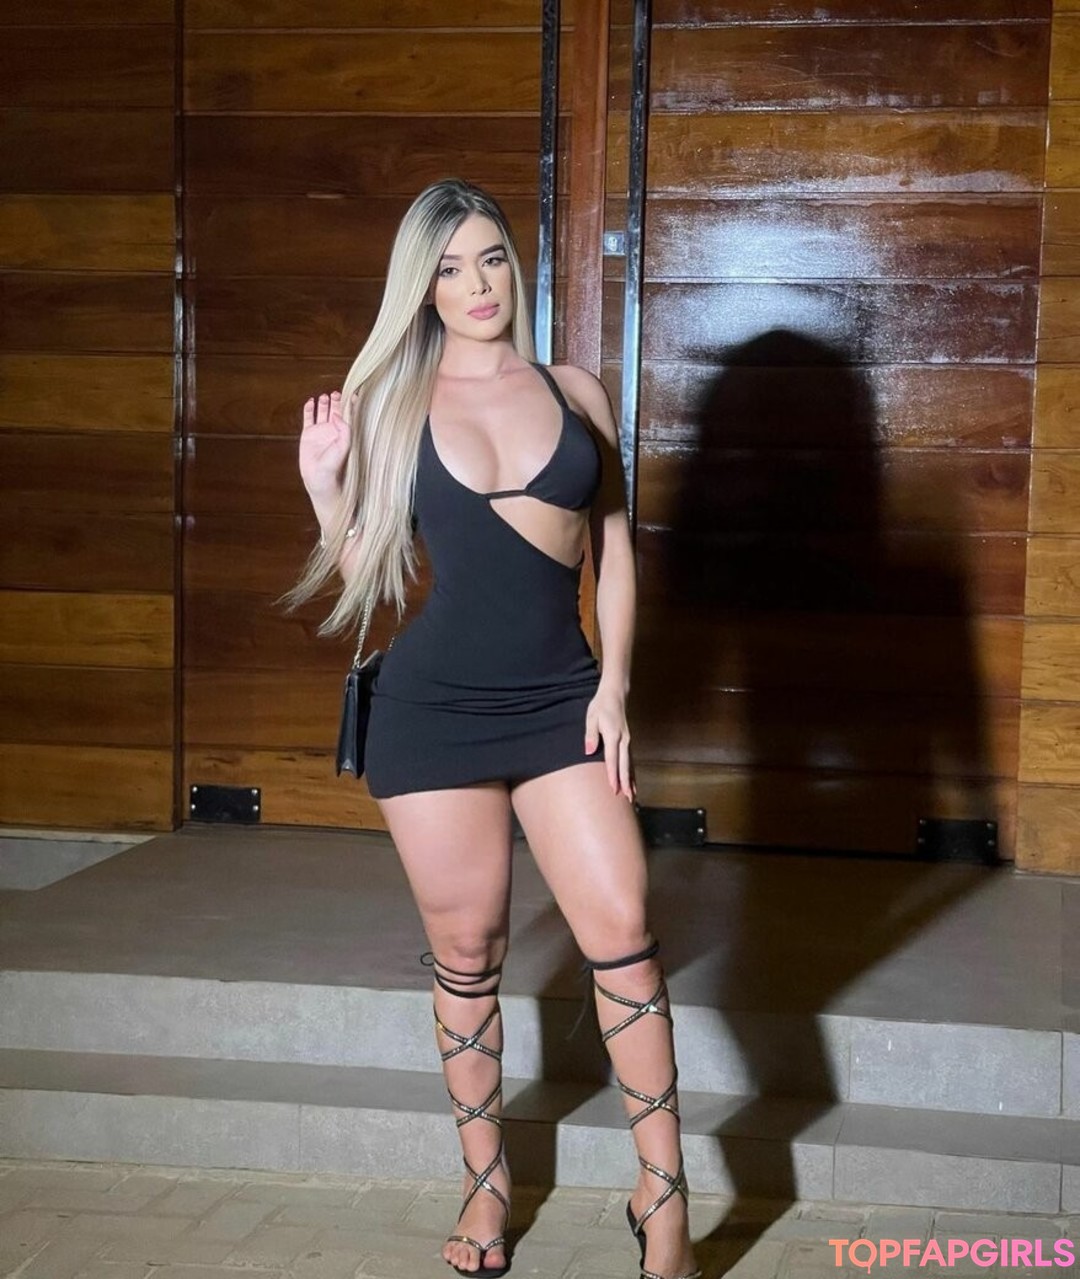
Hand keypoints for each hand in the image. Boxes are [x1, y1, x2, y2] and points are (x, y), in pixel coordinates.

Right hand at [300, 390, 352, 499]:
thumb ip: (344, 428)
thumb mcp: (344, 445)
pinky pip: (309, 417)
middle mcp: (333, 430)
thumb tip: (336, 414)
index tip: (353, 393)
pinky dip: (309, 409)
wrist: (319, 477)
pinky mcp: (308, 433)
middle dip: (337, 401)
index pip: (349, 414)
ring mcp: (320, 431)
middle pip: (336, 410)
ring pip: (322, 411)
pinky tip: (311, 401)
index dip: (351, 404)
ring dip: (324, 403)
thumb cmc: (335, 465)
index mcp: (344, 432)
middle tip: (337, 392)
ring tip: (325, 396)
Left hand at [584, 686, 635, 800]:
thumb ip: (590, 735)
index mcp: (613, 735)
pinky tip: (633, 782)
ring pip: (631, 764)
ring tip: (632, 796)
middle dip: (626, 783)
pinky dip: (632, 772)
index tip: (613, 789)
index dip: (612, 775)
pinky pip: (631, 760)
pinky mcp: (628, 741)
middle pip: (625, 765)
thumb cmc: (600, 706)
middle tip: (627, 799)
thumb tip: (588, 751)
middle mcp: (624, 740)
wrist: (615, 695)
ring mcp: (628, 741)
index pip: (612, 759)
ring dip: (632, 781)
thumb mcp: (591, 718)